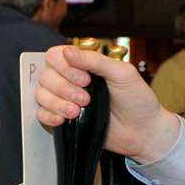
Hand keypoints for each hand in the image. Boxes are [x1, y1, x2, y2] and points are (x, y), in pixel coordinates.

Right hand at [35, 44, 179, 163]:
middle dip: (63, 88)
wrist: (144, 132)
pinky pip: (41, 113)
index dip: (64, 67)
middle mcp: (72, 79)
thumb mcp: (122, 74)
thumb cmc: (138, 101)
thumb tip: (68, 51)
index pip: (56, 55)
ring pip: (41, 94)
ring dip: (57, 103)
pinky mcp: (64, 118)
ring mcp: (66, 99)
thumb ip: (95, 61)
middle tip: (85, 98)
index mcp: (85, 64)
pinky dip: (48, 116)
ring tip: (77, 112)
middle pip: (46, 75)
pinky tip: (62, 120)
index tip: (85, 79)